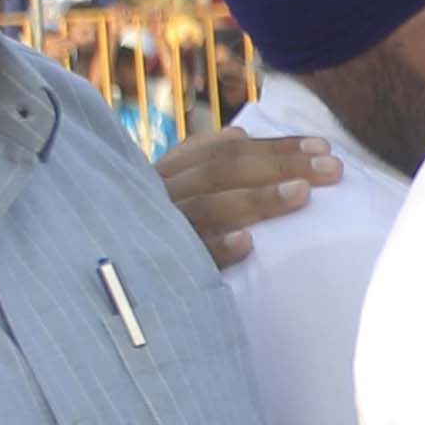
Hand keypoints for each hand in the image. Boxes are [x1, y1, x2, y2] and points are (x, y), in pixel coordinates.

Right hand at [156, 126, 332, 268]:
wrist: (92, 290)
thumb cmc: (150, 235)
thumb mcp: (170, 195)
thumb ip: (202, 167)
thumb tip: (239, 134)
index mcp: (164, 176)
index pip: (224, 151)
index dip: (273, 147)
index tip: (322, 148)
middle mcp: (157, 197)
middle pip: (221, 172)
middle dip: (280, 165)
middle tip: (332, 169)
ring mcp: (155, 232)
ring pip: (207, 207)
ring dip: (256, 199)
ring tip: (301, 193)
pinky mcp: (157, 271)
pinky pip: (188, 257)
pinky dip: (217, 247)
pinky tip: (247, 243)